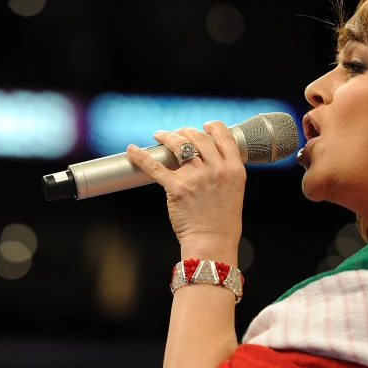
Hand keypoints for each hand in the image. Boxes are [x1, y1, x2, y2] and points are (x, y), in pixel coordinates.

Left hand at [126, 121, 245, 256]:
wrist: (212, 242)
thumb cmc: (223, 221)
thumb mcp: (234, 190)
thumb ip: (224, 172)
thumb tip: (207, 157)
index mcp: (233, 169)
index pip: (224, 136)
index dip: (213, 126)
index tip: (205, 125)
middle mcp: (216, 169)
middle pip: (198, 137)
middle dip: (185, 131)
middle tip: (177, 133)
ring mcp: (196, 177)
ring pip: (178, 145)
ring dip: (167, 136)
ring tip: (159, 136)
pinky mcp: (177, 188)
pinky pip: (155, 167)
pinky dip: (141, 157)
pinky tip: (132, 150)